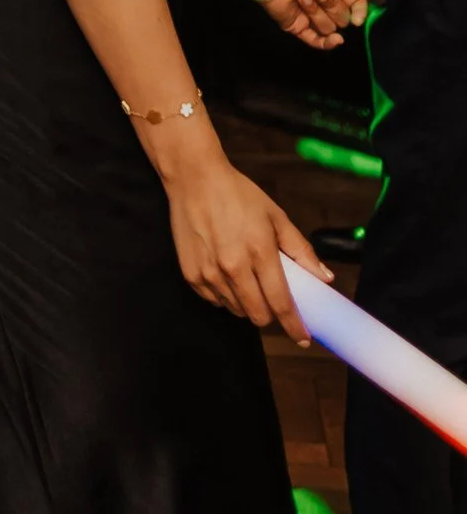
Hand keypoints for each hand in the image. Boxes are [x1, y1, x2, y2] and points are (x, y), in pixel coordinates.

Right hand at [165, 154, 332, 343]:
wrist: (193, 178)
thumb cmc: (238, 194)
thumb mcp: (275, 216)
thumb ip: (301, 250)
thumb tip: (326, 278)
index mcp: (259, 252)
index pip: (281, 303)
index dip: (295, 326)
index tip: (304, 338)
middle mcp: (233, 268)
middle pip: (258, 315)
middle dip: (271, 314)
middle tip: (272, 299)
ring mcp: (209, 273)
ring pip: (236, 311)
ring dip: (247, 304)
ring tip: (247, 280)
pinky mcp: (191, 275)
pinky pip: (215, 301)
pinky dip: (225, 296)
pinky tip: (226, 274)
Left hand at [234, 0, 376, 49]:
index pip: (356, 5)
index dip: (359, 12)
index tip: (357, 18)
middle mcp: (326, 2)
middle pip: (342, 18)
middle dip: (330, 5)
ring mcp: (312, 17)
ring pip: (329, 27)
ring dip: (316, 11)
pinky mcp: (299, 28)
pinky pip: (318, 42)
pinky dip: (327, 43)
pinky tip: (336, 41)